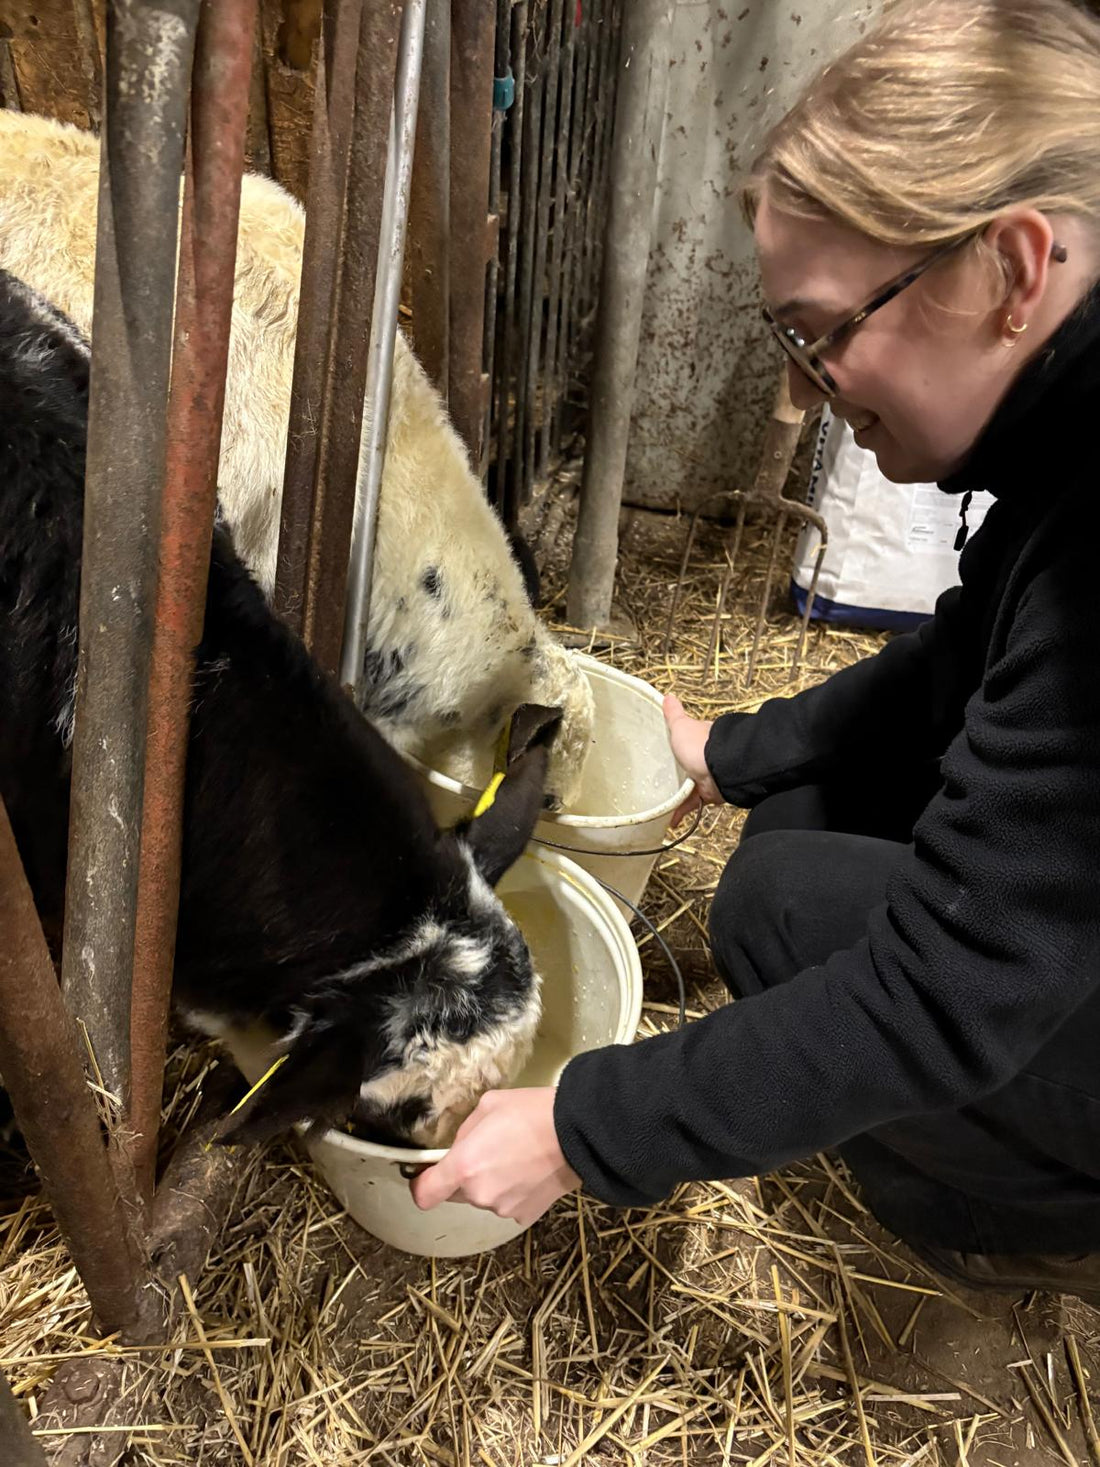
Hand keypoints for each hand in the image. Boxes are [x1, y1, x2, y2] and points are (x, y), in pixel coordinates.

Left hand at [410, 1087, 580, 1228]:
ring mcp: (502, 1209)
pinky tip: (530, 1173)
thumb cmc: (530, 1112)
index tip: (427, 1174)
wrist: (577, 1133)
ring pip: (483, 1198)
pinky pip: (507, 1205)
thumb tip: (460, 1147)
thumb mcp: (488, 1105)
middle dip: (464, 1176)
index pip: (424, 1194)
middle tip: (488, 1152)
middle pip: (456, 1193)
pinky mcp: (524, 1217)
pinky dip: (513, 1192)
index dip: (421, 1185)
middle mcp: (478, 1195)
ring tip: (516, 1159)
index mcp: (463, 1167)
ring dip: (490, 1184)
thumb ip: (465, 1131)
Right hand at [663, 692, 721, 824]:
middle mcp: (704, 758)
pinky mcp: (706, 795)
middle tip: (653, 781)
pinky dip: (680, 813)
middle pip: (685, 766)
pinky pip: (691, 805)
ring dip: (675, 797)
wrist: (722, 768)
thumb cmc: (699, 744)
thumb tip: (668, 695)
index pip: (686, 740)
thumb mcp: (681, 726)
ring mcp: (705, 777)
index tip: (661, 752)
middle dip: (674, 774)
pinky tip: (668, 821)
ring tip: (656, 803)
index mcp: (699, 739)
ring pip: (687, 788)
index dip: (675, 745)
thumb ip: (674, 714)